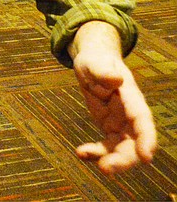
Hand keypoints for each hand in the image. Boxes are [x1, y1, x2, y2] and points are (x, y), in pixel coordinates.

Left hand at [70, 22, 156, 173]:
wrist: (92, 62)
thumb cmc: (96, 60)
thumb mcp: (95, 62)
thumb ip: (104, 72)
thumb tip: (116, 80)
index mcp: (131, 97)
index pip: (142, 120)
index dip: (146, 138)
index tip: (146, 157)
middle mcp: (129, 114)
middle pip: (134, 142)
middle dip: (125, 159)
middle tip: (105, 168)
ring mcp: (120, 123)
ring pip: (122, 149)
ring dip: (110, 160)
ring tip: (86, 157)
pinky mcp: (109, 128)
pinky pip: (106, 146)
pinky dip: (95, 153)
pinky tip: (81, 153)